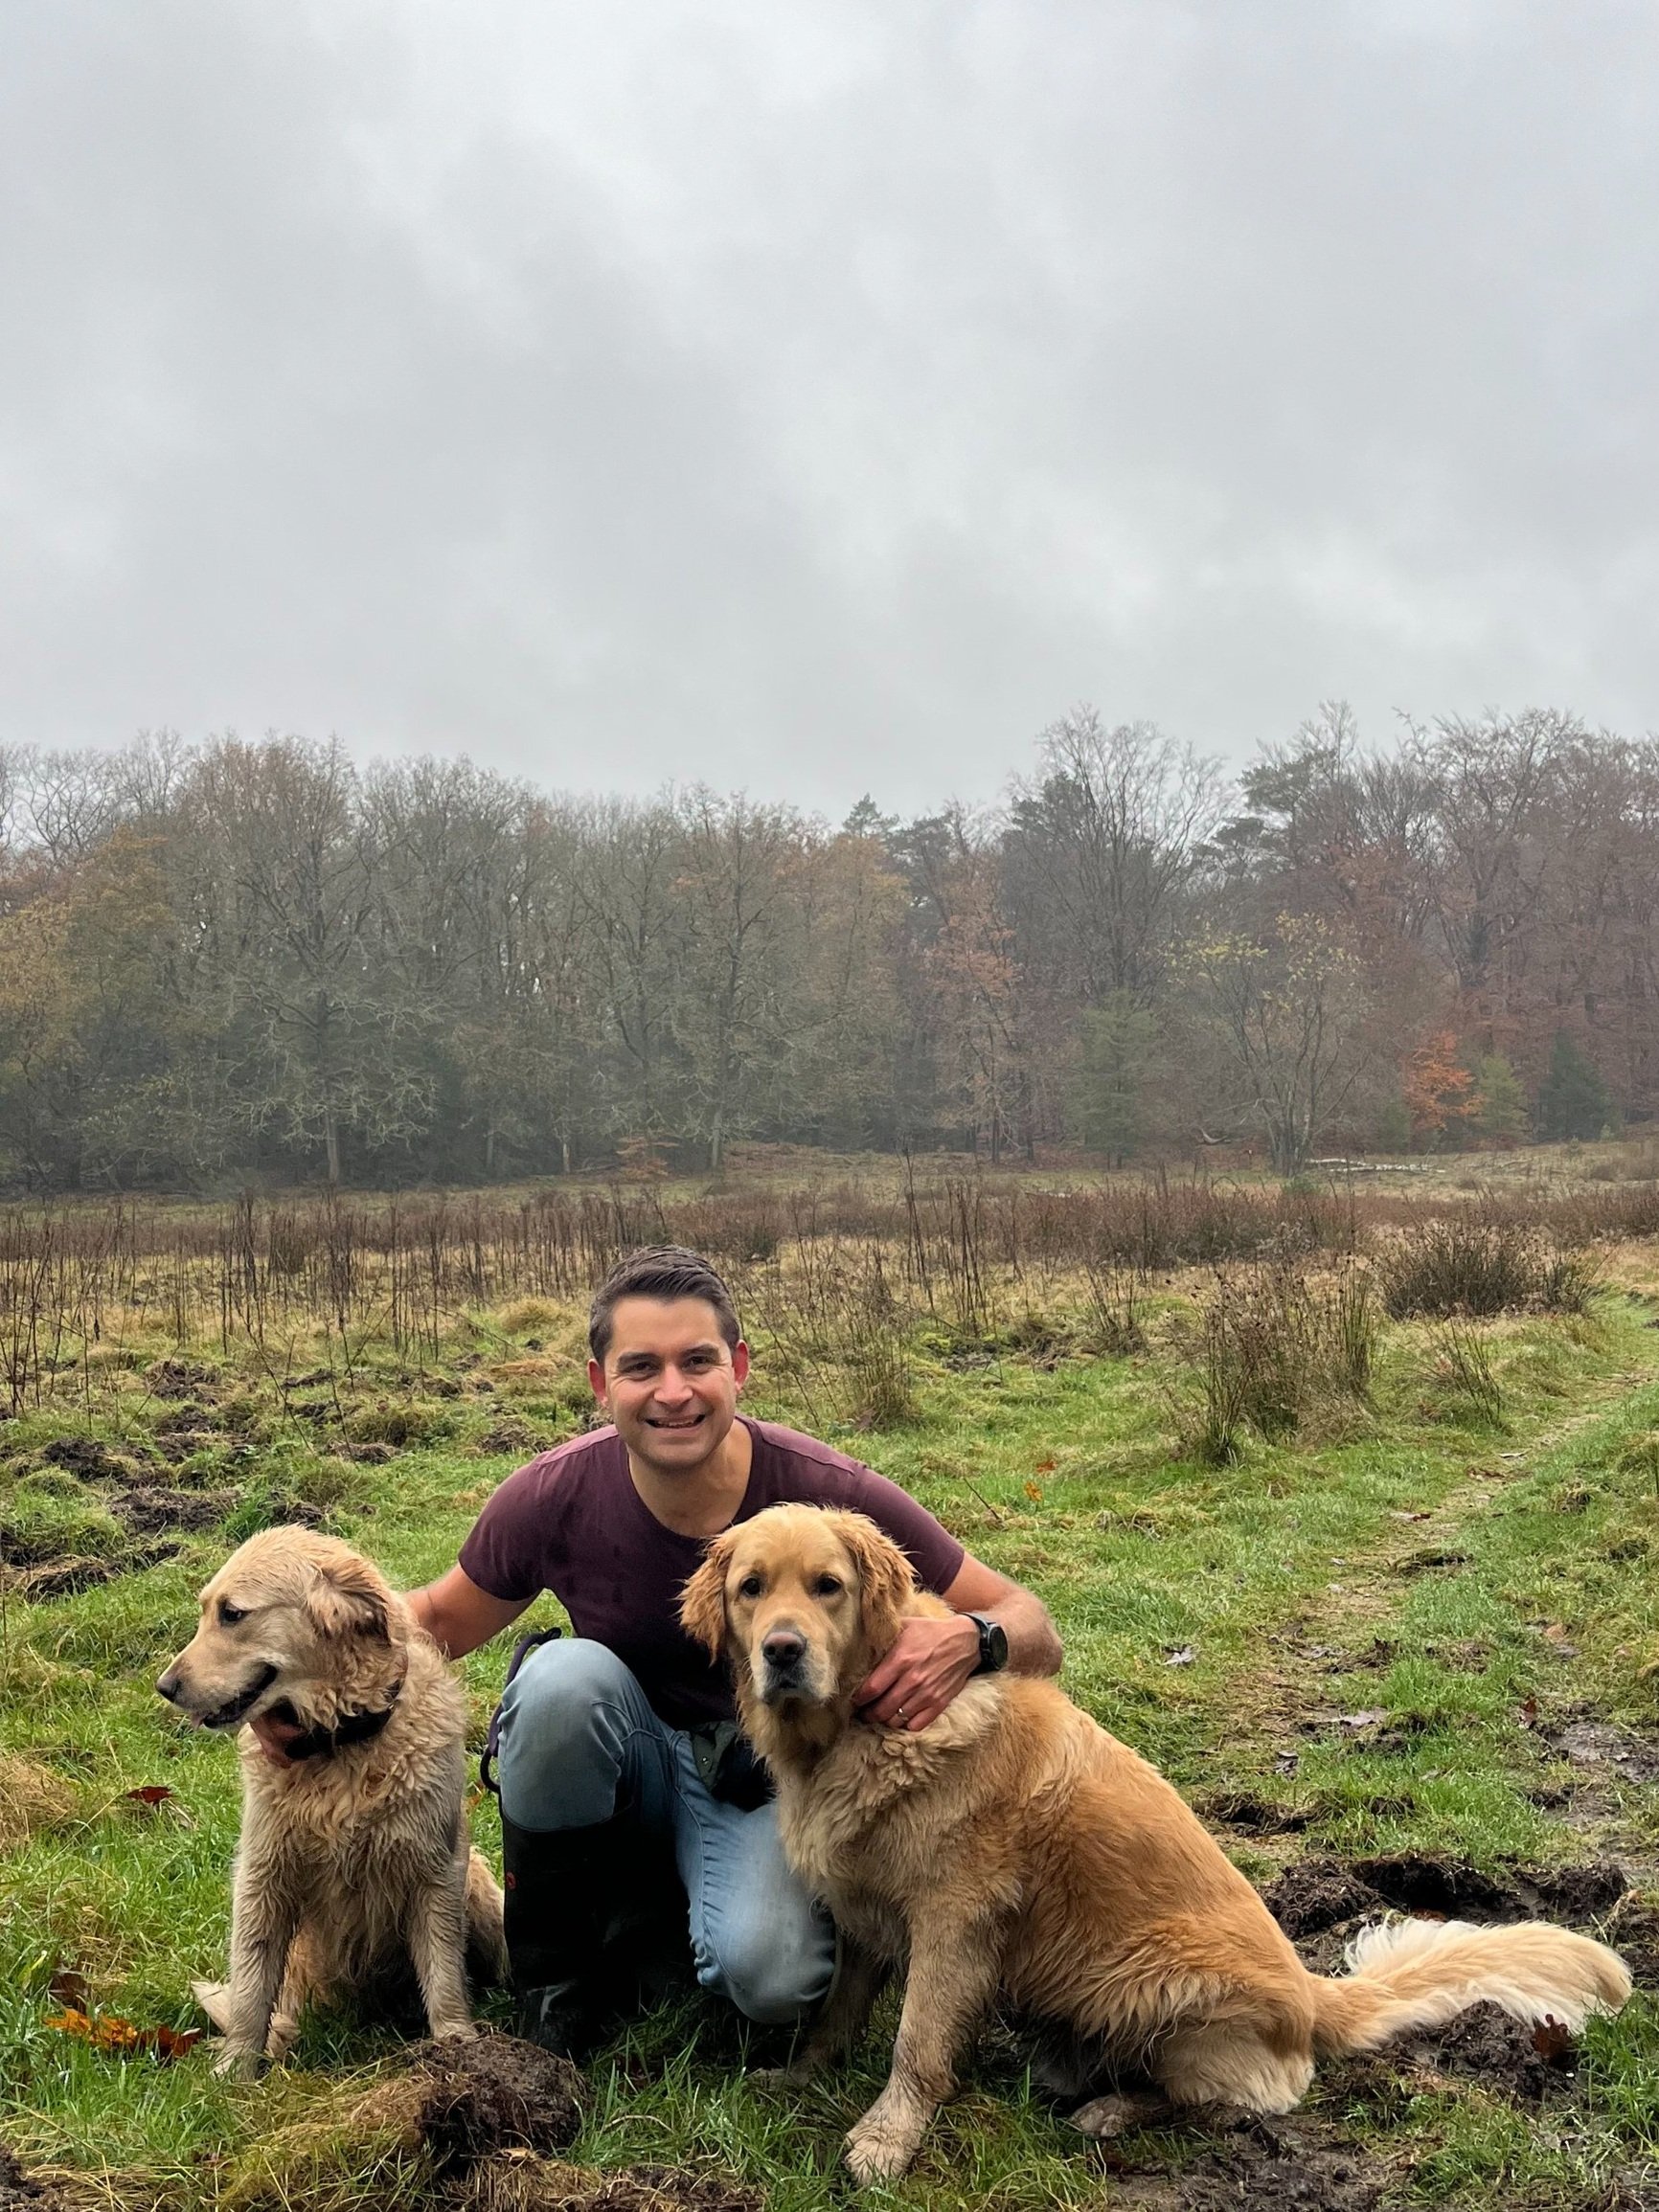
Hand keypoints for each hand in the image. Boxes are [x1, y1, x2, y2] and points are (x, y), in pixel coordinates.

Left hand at [855, 1614, 978, 1731]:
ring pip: (896, 1720)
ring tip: (880, 1715)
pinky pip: (916, 1725)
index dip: (858, 1699)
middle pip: (881, 1710)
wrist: (965, 1641)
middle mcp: (912, 1680)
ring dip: (884, 1720)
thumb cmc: (931, 1632)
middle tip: (863, 1713)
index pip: (871, 1689)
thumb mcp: (905, 1626)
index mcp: (900, 1659)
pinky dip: (905, 1726)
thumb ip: (883, 1637)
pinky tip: (900, 1718)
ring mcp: (927, 1694)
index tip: (854, 1700)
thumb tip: (859, 1643)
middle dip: (868, 1714)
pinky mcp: (939, 1703)